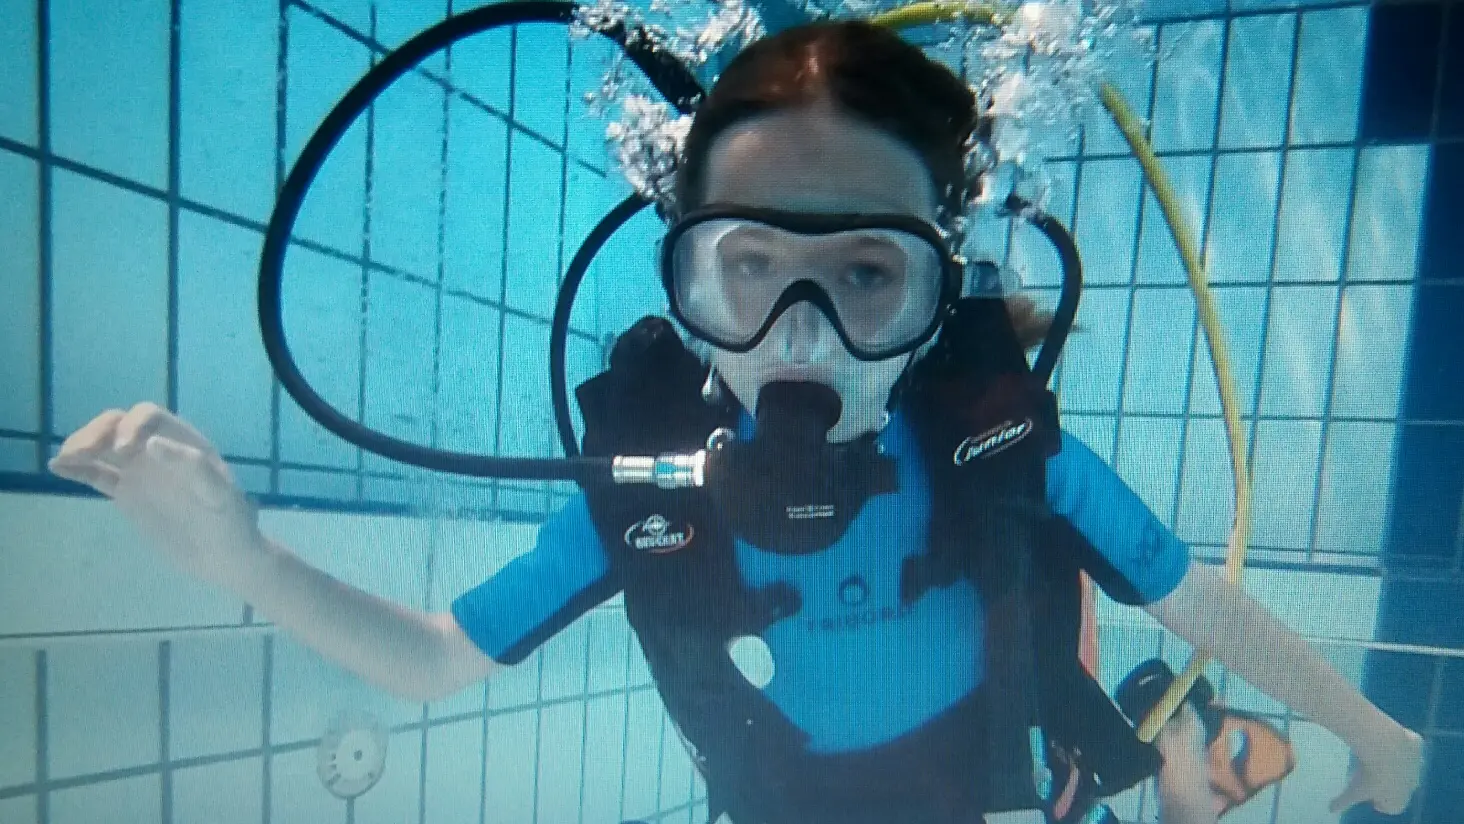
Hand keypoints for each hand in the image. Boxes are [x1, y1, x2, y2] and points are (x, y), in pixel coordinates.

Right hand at [48, 403, 269, 589]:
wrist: (223, 555)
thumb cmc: (230, 522)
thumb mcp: (220, 495)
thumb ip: (192, 466)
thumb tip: (151, 442)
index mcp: (184, 441)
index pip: (149, 417)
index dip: (131, 425)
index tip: (122, 451)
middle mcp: (158, 449)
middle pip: (118, 425)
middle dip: (98, 432)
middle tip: (81, 453)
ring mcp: (141, 470)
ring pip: (104, 447)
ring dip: (82, 446)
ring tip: (63, 459)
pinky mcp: (127, 493)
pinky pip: (98, 475)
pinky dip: (78, 469)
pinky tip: (58, 467)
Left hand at [1330, 723, 1422, 815]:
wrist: (1385, 748)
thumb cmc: (1368, 775)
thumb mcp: (1352, 791)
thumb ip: (1342, 802)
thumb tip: (1331, 809)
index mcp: (1398, 801)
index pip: (1390, 807)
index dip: (1378, 800)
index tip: (1367, 792)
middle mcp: (1411, 787)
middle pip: (1399, 788)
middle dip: (1387, 782)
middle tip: (1370, 773)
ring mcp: (1416, 766)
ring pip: (1405, 767)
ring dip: (1394, 763)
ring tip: (1376, 755)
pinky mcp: (1416, 747)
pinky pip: (1408, 745)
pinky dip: (1400, 743)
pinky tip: (1386, 738)